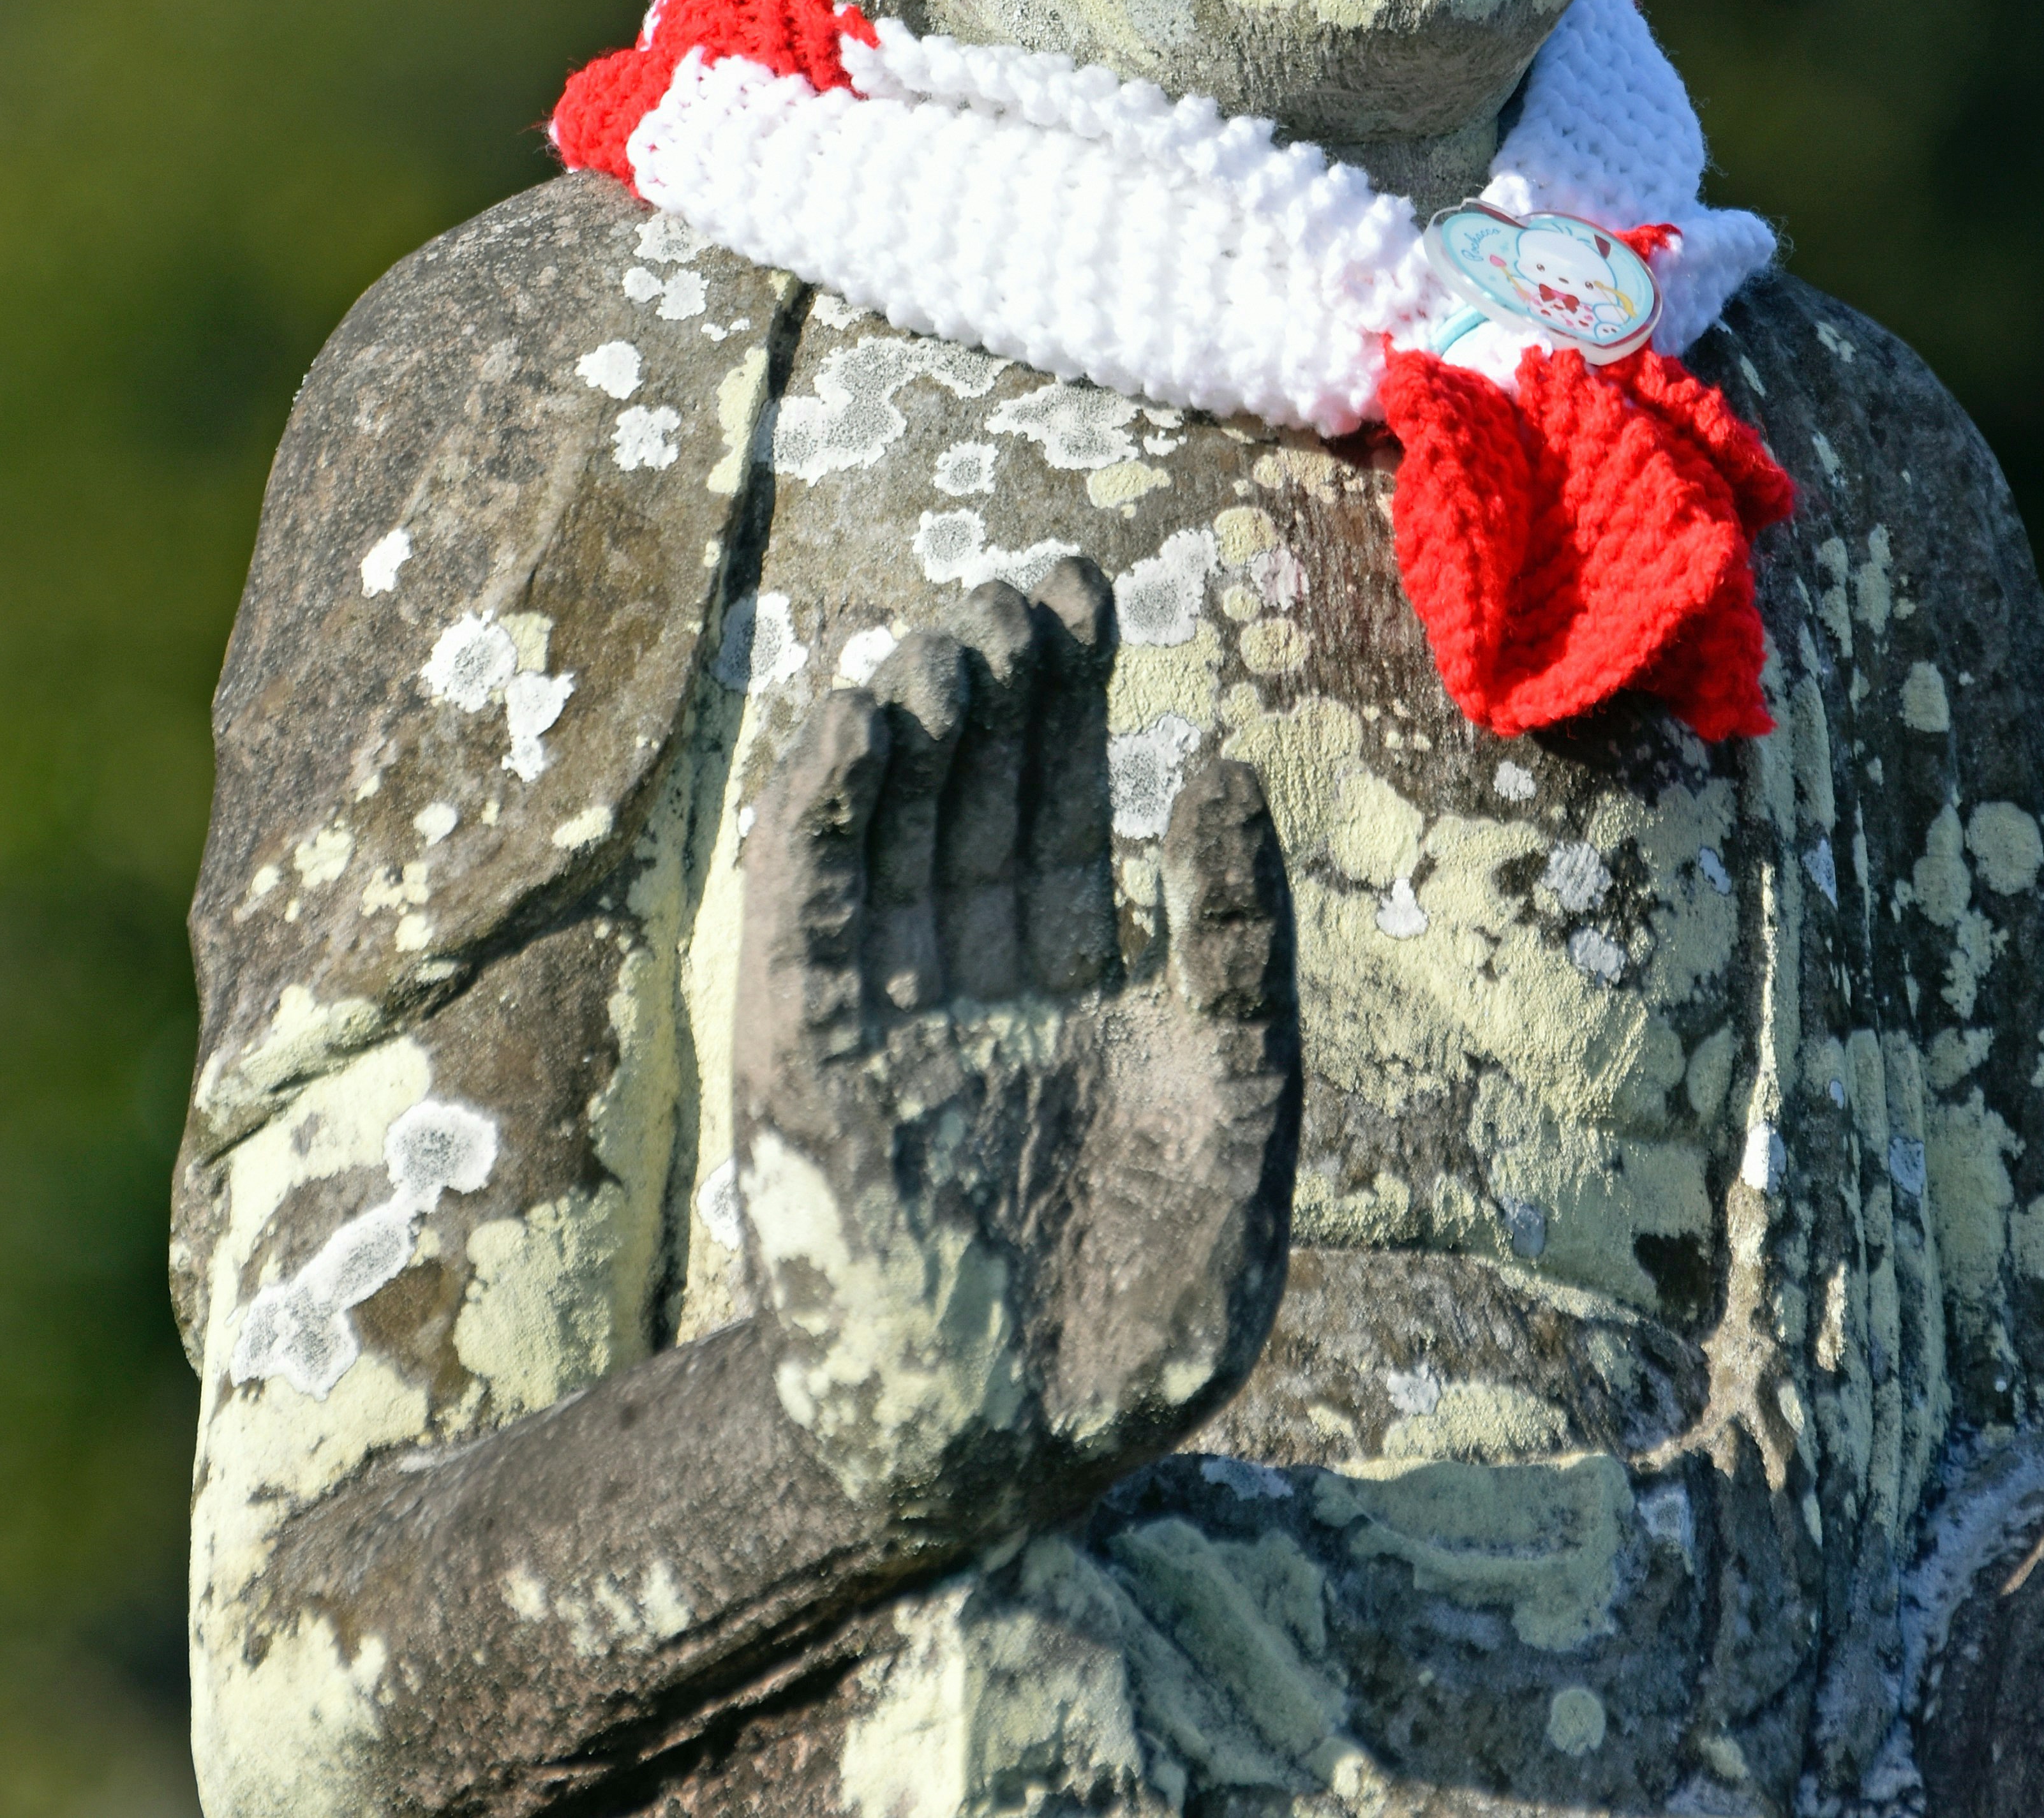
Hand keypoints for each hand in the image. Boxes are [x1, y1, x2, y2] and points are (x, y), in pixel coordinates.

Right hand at [732, 557, 1298, 1531]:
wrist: (1017, 1457)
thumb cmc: (1143, 1311)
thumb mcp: (1239, 1100)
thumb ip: (1234, 941)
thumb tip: (1222, 766)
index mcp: (1074, 997)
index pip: (1063, 816)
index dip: (1072, 706)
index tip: (1091, 597)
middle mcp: (972, 988)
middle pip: (977, 799)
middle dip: (1002, 687)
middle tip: (1035, 586)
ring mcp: (884, 1017)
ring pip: (889, 830)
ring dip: (911, 723)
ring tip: (956, 631)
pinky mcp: (804, 1054)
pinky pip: (809, 908)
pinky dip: (822, 809)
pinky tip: (855, 719)